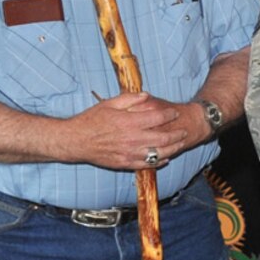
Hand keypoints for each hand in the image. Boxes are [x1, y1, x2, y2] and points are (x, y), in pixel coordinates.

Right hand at [68, 92, 189, 169]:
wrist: (75, 141)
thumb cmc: (90, 120)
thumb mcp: (108, 104)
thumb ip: (129, 99)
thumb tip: (147, 95)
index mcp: (129, 122)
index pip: (157, 118)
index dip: (169, 115)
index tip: (175, 113)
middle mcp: (132, 139)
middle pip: (164, 138)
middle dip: (178, 134)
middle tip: (184, 131)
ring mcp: (130, 153)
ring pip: (159, 154)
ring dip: (173, 149)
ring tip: (180, 144)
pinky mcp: (125, 163)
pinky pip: (148, 165)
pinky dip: (160, 162)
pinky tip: (166, 158)